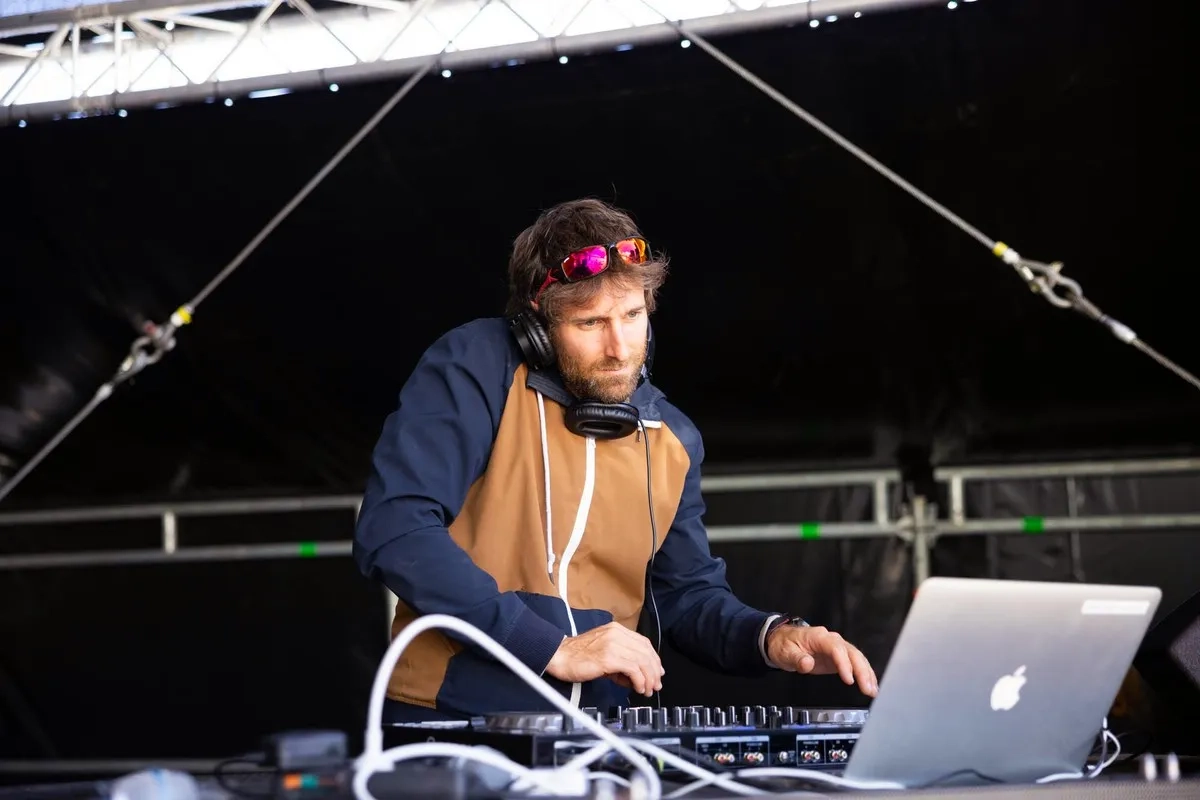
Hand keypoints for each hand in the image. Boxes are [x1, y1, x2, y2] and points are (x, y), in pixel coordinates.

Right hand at [545, 622, 663, 696]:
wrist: (558, 656)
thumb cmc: (577, 657)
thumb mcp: (604, 653)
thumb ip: (621, 660)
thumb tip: (636, 677)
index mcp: (616, 630)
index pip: (643, 643)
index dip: (653, 659)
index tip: (657, 673)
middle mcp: (617, 633)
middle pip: (646, 651)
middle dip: (654, 671)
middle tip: (655, 685)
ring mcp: (613, 644)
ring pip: (642, 660)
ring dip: (648, 679)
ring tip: (646, 690)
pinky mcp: (609, 657)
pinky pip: (633, 669)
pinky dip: (639, 680)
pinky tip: (638, 688)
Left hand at [766, 624, 877, 696]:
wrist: (781, 640)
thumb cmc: (783, 644)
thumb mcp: (785, 652)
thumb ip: (797, 659)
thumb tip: (807, 664)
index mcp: (818, 637)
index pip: (836, 648)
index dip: (844, 663)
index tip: (849, 679)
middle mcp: (831, 640)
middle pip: (852, 653)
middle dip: (862, 671)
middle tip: (868, 689)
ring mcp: (837, 647)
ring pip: (857, 658)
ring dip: (867, 674)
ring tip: (873, 690)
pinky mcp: (839, 657)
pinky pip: (855, 663)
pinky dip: (864, 674)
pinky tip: (870, 685)